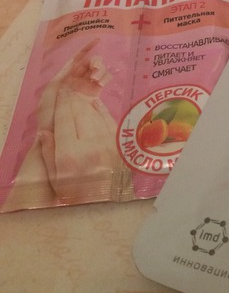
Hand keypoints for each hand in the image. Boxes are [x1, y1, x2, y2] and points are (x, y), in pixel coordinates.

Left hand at [36, 41, 110, 131]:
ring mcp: (87, 87)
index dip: (86, 48)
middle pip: (90, 63)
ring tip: (98, 80)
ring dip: (101, 70)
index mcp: (65, 77)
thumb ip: (61, 76)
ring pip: (99, 71)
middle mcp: (77, 80)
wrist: (55, 136)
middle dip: (95, 62)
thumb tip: (73, 61)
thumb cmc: (49, 115)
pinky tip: (101, 83)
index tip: (97, 40)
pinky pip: (104, 81)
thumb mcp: (50, 92)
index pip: (77, 59)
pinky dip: (106, 77)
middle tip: (95, 71)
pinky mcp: (95, 95)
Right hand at [39, 88, 121, 203]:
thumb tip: (44, 130)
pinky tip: (94, 104)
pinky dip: (100, 109)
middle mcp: (90, 146)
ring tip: (80, 95)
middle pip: (80, 113)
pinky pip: (108, 119)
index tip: (61, 91)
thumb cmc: (76, 191)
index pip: (64, 120)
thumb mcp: (55, 178)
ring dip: (86, 102)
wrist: (107, 202)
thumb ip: (48, 153)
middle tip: (70, 89)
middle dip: (74, 99)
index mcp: (70, 155)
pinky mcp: (120, 143)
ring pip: (94, 114)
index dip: (62, 103)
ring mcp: (108, 142)